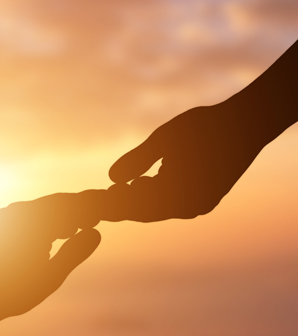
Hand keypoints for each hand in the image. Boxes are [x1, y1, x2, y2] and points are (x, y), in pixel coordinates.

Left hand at [0, 193, 100, 323]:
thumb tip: (97, 233)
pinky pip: (29, 214)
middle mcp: (18, 211)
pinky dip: (47, 220)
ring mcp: (6, 215)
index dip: (92, 206)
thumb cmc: (13, 293)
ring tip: (79, 227)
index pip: (72, 205)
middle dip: (79, 208)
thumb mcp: (51, 276)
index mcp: (34, 221)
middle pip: (58, 202)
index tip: (109, 208)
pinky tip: (55, 234)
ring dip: (63, 214)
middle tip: (98, 215)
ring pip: (43, 207)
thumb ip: (75, 252)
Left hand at [105, 99, 265, 221]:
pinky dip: (154, 197)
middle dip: (118, 206)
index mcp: (178, 196)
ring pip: (158, 209)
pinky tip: (140, 186)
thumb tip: (111, 180)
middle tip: (92, 202)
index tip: (87, 202)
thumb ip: (138, 160)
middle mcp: (190, 208)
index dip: (108, 205)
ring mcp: (200, 206)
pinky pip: (173, 204)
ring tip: (108, 196)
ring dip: (135, 202)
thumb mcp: (166, 139)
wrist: (248, 124)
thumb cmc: (206, 126)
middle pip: (144, 211)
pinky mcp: (206, 200)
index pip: (133, 207)